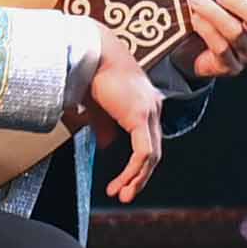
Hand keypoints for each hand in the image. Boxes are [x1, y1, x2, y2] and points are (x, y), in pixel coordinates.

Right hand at [77, 39, 171, 204]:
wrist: (92, 53)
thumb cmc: (93, 73)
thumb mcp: (99, 108)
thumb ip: (106, 127)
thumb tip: (107, 147)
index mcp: (145, 104)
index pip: (148, 141)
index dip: (137, 164)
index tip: (123, 180)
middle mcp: (153, 108)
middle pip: (153, 151)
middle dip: (139, 176)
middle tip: (125, 194)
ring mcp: (150, 112)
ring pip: (151, 155)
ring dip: (136, 178)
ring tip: (121, 193)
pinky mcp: (141, 116)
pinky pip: (143, 152)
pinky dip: (134, 170)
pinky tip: (123, 181)